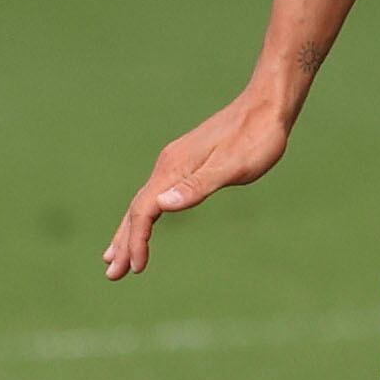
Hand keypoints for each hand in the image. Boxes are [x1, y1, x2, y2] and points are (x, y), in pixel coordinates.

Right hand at [104, 85, 296, 277]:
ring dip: (129, 230)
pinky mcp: (186, 161)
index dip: (137, 241)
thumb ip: (198, 186)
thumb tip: (161, 205)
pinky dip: (146, 213)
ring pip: (144, 201)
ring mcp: (175, 162)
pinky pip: (156, 193)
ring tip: (114, 256)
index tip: (134, 268)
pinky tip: (148, 221)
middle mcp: (168, 165)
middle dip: (124, 242)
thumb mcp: (233, 166)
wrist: (267, 105)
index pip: (144, 211)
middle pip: (137, 209)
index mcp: (174, 168)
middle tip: (112, 274)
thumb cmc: (257, 137)